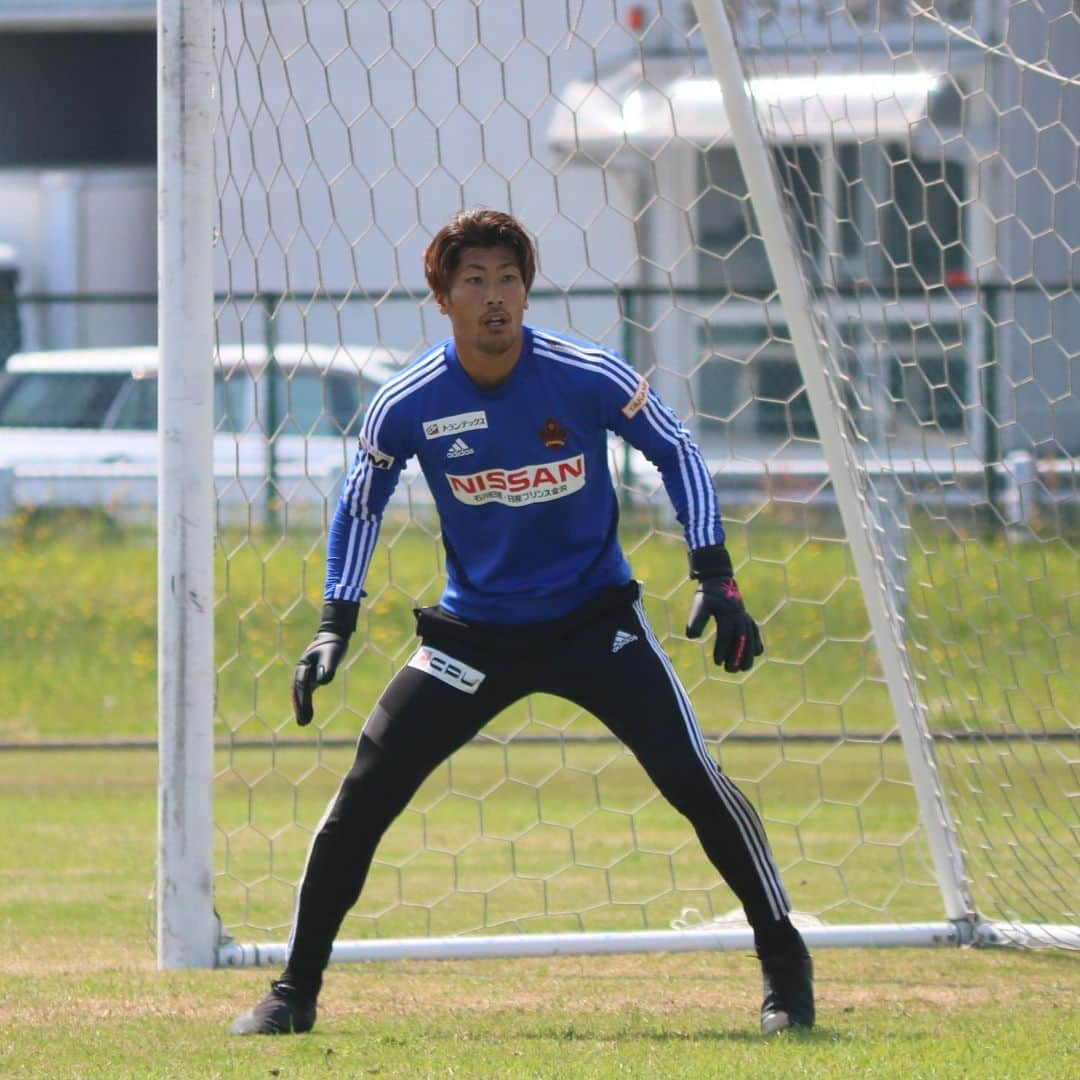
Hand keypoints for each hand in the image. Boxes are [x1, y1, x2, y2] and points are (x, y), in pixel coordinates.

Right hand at [291, 600, 358, 725]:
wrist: (333, 635)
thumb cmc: (333, 644)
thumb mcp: (332, 654)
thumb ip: (327, 667)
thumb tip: (322, 682)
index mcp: (304, 665)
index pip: (302, 685)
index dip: (303, 699)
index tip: (304, 712)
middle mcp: (302, 670)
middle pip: (299, 691)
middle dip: (300, 707)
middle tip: (302, 723)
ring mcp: (307, 674)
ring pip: (301, 693)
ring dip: (301, 706)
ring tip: (303, 722)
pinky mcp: (313, 676)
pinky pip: (307, 691)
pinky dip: (305, 701)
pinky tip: (306, 712)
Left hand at [685, 545, 763, 672]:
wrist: (719, 583)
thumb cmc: (707, 596)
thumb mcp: (699, 605)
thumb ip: (696, 620)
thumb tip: (691, 637)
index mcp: (728, 614)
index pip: (726, 635)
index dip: (722, 649)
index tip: (717, 663)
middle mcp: (739, 617)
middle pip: (741, 640)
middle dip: (737, 657)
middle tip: (730, 670)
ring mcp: (745, 618)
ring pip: (750, 639)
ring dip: (747, 654)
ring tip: (743, 669)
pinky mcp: (748, 620)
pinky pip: (755, 633)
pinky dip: (756, 643)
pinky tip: (756, 654)